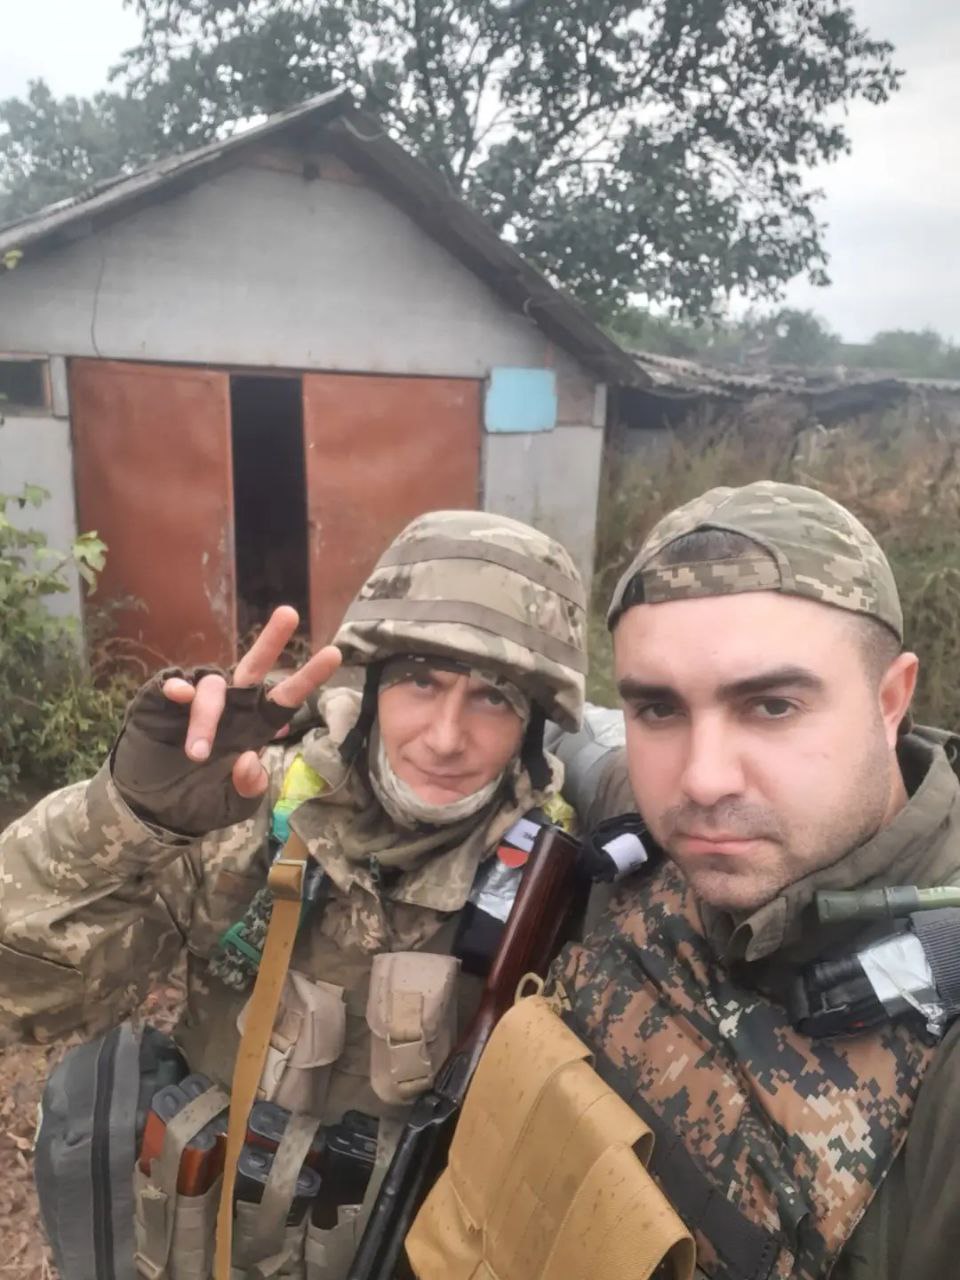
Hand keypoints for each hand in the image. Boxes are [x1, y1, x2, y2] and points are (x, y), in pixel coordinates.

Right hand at [112, 606, 340, 834]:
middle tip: (290, 614)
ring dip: (206, 716)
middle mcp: (231, 705)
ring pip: (212, 686)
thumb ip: (247, 787)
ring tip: (197, 754)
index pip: (286, 697)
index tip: (334, 653)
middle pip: (254, 666)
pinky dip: (177, 687)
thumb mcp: (232, 803)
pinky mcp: (162, 702)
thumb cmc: (199, 799)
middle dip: (272, 641)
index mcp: (255, 725)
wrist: (151, 808)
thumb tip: (250, 760)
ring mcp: (197, 701)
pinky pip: (173, 685)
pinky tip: (177, 695)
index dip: (308, 677)